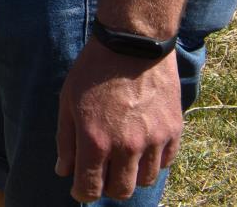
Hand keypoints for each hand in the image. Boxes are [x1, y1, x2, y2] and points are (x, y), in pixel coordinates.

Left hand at [56, 39, 182, 201]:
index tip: (81, 190)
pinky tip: (142, 148)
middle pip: (121, 190)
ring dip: (131, 176)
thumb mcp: (67, 101)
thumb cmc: (93, 70)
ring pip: (145, 180)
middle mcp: (126, 146)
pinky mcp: (173, 131)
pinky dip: (153, 162)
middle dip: (108, 188)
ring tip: (122, 160)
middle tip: (102, 175)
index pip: (90, 187)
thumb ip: (66, 140)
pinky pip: (165, 163)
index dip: (83, 193)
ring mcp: (153, 140)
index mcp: (95, 140)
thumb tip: (63, 171)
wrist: (132, 44)